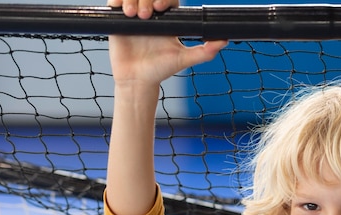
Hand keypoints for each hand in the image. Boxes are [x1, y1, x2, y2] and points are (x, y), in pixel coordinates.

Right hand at [107, 0, 226, 85]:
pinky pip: (116, 2)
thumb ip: (205, 51)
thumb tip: (224, 41)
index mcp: (168, 20)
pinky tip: (122, 10)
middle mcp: (151, 16)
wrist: (137, 80)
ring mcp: (134, 16)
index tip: (160, 6)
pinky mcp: (118, 20)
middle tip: (147, 14)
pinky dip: (118, 0)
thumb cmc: (161, 70)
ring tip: (133, 14)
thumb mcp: (184, 60)